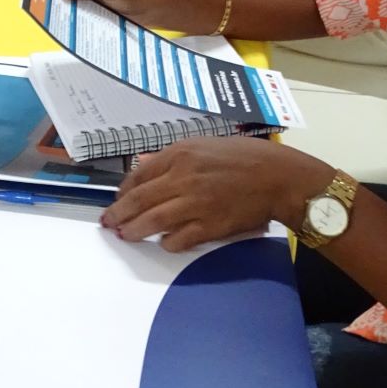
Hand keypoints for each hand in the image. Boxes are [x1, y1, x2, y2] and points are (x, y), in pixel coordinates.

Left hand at [102, 137, 330, 251]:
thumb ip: (171, 156)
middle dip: (119, 213)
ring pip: (153, 221)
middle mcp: (183, 178)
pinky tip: (163, 243)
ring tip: (125, 235)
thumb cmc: (244, 157)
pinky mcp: (210, 226)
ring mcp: (195, 203)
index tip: (117, 199)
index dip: (124, 190)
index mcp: (180, 154)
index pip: (139, 174)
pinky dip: (167, 243)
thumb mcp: (203, 144)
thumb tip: (143, 163)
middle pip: (140, 199)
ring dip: (134, 231)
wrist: (278, 177)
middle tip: (109, 223)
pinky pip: (178, 239)